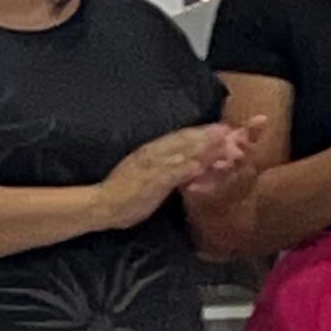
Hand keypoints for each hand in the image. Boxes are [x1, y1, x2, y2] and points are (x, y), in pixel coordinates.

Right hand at [98, 124, 245, 229]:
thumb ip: (164, 164)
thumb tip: (186, 160)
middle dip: (206, 135)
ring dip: (202, 147)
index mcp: (151, 150)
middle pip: (183, 142)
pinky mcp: (151, 183)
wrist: (102, 203)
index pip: (178, 137)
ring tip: (222, 141)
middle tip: (227, 128)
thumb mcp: (145, 170)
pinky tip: (199, 166)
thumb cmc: (124, 189)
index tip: (219, 126)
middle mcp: (153, 154)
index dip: (199, 131)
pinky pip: (171, 175)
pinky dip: (185, 170)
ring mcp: (153, 168)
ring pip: (181, 154)